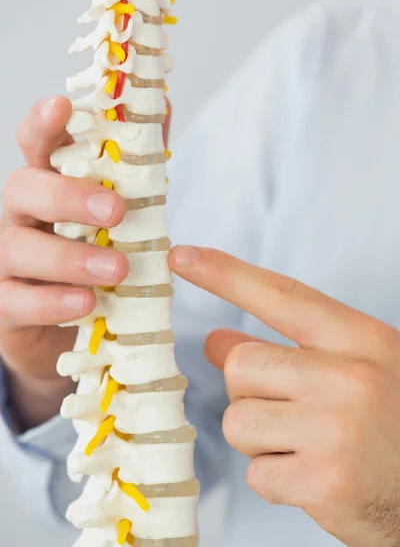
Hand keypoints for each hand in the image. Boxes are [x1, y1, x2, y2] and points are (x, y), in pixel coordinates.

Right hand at [0, 96, 170, 430]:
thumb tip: (164, 105)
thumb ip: (139, 163)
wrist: (76, 320)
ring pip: (19, 247)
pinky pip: (18, 302)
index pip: (36, 146)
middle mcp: (22, 217)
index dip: (43, 125)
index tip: (61, 107)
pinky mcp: (8, 306)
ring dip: (69, 257)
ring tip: (116, 269)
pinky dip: (53, 302)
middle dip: (66, 196)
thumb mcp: (124, 208)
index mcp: (49, 187)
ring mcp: (9, 262)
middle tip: (114, 211)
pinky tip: (86, 302)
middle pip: (21, 189)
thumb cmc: (97, 254)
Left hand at [169, 246, 399, 546]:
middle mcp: (351, 378)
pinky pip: (256, 472)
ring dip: (261, 437)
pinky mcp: (325, 483)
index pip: (280, 295)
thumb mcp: (354, 368)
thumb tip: (217, 340)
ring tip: (306, 444)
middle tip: (290, 410)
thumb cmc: (390, 422)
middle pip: (241, 366)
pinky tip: (313, 475)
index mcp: (361, 339)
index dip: (225, 273)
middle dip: (250, 391)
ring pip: (238, 421)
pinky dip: (275, 477)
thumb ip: (286, 349)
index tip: (182, 257)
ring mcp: (337, 431)